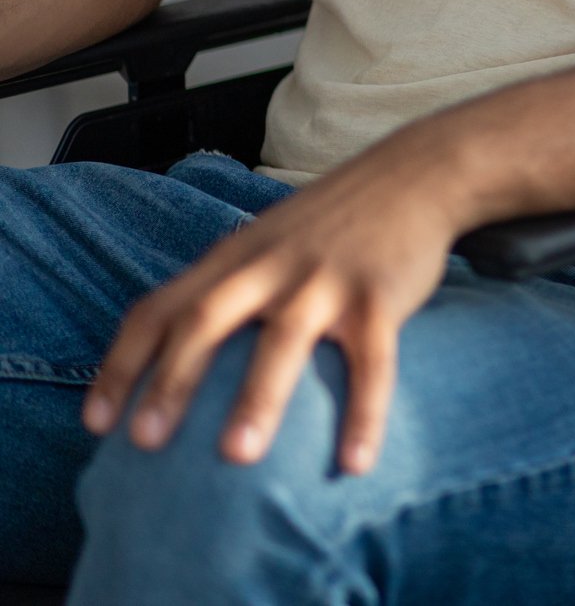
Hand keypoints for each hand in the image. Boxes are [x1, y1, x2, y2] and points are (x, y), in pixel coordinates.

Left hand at [82, 136, 464, 474]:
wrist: (415, 174)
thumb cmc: (334, 221)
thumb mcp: (266, 241)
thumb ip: (225, 286)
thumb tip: (176, 358)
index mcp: (233, 258)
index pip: (160, 308)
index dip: (123, 364)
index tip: (97, 424)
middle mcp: (271, 266)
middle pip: (207, 320)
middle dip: (173, 381)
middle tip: (145, 443)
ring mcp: (326, 280)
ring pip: (284, 339)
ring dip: (258, 398)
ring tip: (237, 457)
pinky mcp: (380, 297)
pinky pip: (372, 361)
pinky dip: (364, 413)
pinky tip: (356, 463)